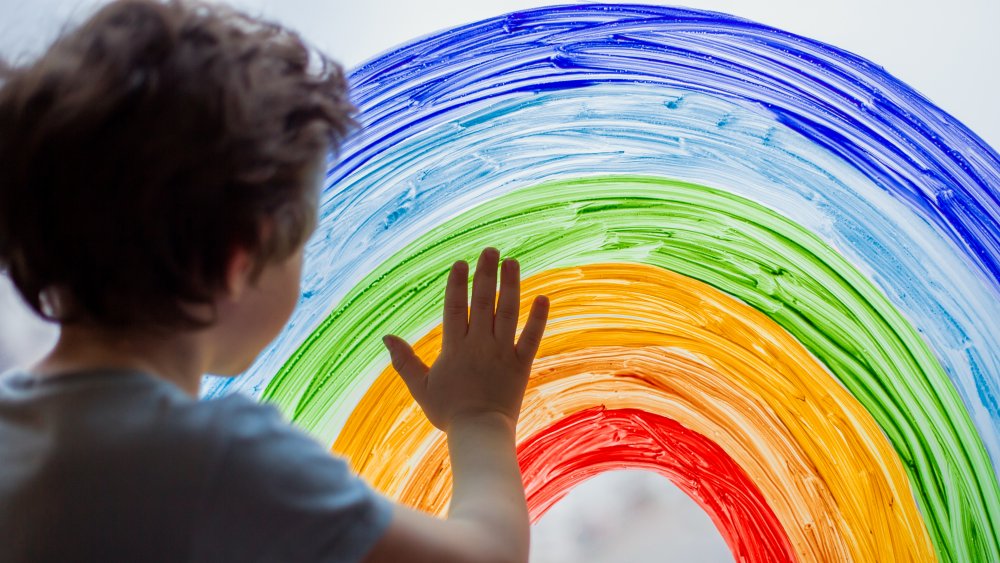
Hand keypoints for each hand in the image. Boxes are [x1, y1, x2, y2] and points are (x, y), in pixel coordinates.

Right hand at [382, 247, 548, 431]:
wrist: (479, 433)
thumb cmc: (448, 412)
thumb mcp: (420, 387)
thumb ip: (404, 361)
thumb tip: (386, 337)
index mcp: (454, 348)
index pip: (455, 307)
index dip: (458, 284)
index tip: (461, 263)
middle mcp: (479, 344)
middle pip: (483, 302)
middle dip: (486, 274)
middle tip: (491, 250)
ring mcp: (502, 353)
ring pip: (507, 312)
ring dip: (511, 286)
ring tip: (512, 262)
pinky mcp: (521, 364)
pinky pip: (531, 337)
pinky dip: (538, 318)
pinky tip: (543, 297)